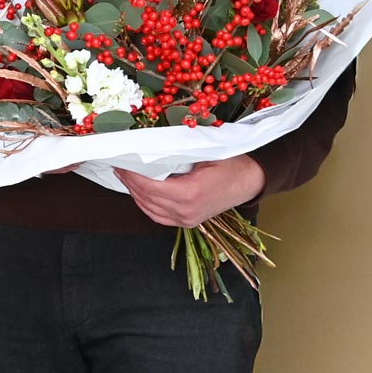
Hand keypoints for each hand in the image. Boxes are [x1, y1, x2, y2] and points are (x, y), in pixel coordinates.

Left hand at [116, 156, 265, 226]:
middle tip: (119, 166)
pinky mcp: (188, 222)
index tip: (121, 163)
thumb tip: (147, 150)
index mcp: (190, 194)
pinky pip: (158, 216)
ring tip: (125, 177)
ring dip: (134, 193)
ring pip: (149, 209)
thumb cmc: (232, 163)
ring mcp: (187, 220)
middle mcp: (186, 212)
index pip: (150, 187)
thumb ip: (176, 156)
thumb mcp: (204, 154)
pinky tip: (138, 192)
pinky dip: (145, 204)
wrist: (252, 180)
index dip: (132, 176)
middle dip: (129, 182)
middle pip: (146, 198)